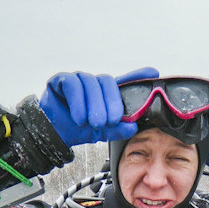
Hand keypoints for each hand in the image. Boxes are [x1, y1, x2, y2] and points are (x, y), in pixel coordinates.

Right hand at [39, 68, 158, 147]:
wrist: (54, 134)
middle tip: (109, 121)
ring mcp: (78, 80)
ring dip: (93, 106)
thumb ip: (117, 128)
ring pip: (91, 84)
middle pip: (107, 82)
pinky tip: (79, 118)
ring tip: (91, 123)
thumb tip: (132, 126)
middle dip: (111, 103)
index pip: (124, 81)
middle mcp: (93, 84)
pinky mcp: (61, 80)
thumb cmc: (78, 129)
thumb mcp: (102, 132)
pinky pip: (73, 84)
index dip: (138, 76)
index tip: (154, 73)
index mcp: (105, 94)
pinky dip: (78, 102)